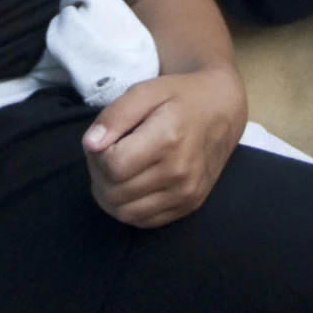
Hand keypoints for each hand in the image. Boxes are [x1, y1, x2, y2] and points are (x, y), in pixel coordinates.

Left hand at [82, 67, 245, 227]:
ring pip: (126, 213)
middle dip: (98, 174)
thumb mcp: (145, 91)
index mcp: (168, 139)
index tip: (103, 140)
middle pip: (115, 193)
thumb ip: (115, 115)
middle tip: (105, 154)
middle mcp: (180, 172)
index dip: (97, 154)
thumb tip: (90, 144)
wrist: (221, 109)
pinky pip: (144, 221)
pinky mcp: (189, 206)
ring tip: (115, 170)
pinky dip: (128, 207)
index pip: (113, 165)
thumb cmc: (180, 96)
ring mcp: (186, 193)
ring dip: (109, 195)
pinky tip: (130, 184)